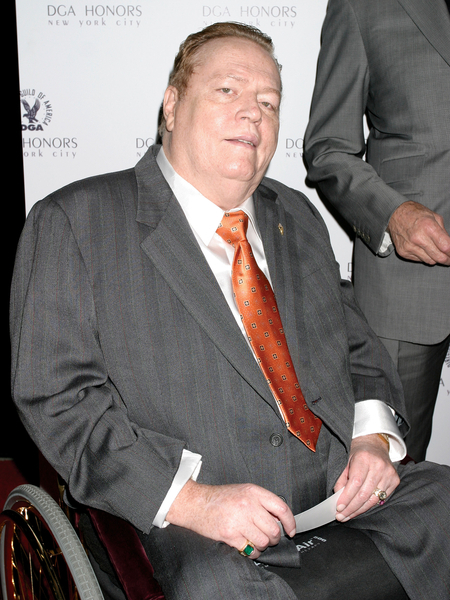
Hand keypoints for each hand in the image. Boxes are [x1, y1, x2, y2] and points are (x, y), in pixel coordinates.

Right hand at [166, 480, 295, 558]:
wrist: (196, 503)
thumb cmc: (220, 498)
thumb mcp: (243, 491)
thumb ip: (261, 502)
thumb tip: (280, 519)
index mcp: (253, 492)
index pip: (281, 508)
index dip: (290, 522)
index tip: (291, 530)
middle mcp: (248, 505)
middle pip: (274, 529)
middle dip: (274, 538)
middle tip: (268, 537)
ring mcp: (239, 520)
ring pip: (264, 542)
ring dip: (262, 545)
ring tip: (254, 540)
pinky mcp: (230, 534)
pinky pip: (250, 550)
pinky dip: (252, 552)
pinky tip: (247, 546)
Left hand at [334, 434, 399, 521]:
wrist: (375, 444)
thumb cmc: (358, 453)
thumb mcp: (346, 460)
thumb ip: (341, 478)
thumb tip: (338, 496)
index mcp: (364, 458)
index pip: (355, 483)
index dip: (346, 497)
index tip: (338, 507)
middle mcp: (379, 466)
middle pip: (364, 494)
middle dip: (351, 508)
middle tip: (341, 516)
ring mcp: (389, 474)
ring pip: (373, 499)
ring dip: (359, 510)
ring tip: (348, 516)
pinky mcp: (395, 480)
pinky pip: (381, 499)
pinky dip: (369, 506)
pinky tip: (359, 510)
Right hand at [387, 201, 449, 264]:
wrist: (395, 214)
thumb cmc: (416, 214)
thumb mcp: (434, 217)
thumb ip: (443, 233)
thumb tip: (449, 246)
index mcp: (428, 227)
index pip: (446, 247)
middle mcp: (418, 238)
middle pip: (439, 257)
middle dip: (447, 260)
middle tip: (449, 259)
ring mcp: (409, 247)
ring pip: (430, 261)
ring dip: (435, 258)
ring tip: (436, 253)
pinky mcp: (403, 252)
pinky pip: (419, 260)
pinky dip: (424, 256)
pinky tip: (423, 249)